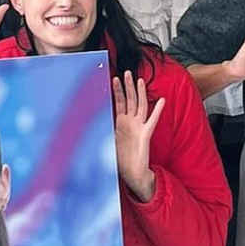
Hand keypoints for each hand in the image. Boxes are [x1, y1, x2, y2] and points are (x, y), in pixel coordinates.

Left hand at [112, 71, 163, 201]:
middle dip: (128, 86)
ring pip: (140, 105)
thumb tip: (83, 128)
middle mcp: (131, 122)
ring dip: (140, 92)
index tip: (114, 78)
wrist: (132, 173)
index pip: (118, 102)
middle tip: (127, 72)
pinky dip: (157, 110)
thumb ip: (100, 133)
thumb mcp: (106, 143)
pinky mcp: (146, 133)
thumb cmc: (121, 160)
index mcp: (121, 124)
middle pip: (130, 100)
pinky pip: (152, 119)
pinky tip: (162, 100)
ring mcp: (139, 126)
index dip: (117, 90)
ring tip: (140, 80)